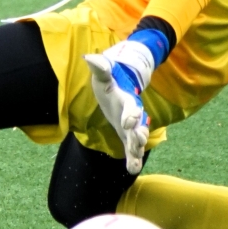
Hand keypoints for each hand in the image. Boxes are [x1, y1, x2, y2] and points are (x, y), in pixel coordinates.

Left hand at [84, 38, 157, 173]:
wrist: (117, 90)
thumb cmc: (109, 81)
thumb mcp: (104, 74)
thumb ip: (99, 68)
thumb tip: (89, 57)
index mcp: (127, 99)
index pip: (131, 107)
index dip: (131, 114)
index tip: (127, 122)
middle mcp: (132, 115)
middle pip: (138, 126)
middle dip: (138, 134)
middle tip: (137, 143)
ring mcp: (130, 127)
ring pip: (137, 139)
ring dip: (137, 149)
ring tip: (136, 161)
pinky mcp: (126, 135)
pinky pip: (131, 148)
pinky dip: (133, 159)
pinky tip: (132, 170)